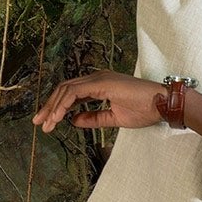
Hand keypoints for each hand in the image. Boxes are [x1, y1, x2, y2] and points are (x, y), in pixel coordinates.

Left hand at [31, 70, 164, 132]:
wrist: (162, 104)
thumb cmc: (145, 110)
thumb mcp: (113, 118)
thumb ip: (93, 118)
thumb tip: (74, 121)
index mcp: (99, 85)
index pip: (71, 94)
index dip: (57, 107)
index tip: (48, 123)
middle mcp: (96, 78)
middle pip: (64, 90)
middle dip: (50, 107)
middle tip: (39, 123)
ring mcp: (99, 78)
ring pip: (67, 90)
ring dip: (54, 107)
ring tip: (46, 123)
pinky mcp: (102, 83)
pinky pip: (76, 92)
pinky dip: (64, 104)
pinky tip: (58, 116)